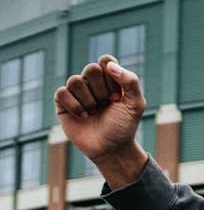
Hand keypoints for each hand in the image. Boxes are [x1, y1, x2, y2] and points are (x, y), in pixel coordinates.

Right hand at [53, 54, 148, 188]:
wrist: (111, 148)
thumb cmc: (124, 126)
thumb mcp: (136, 103)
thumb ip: (130, 80)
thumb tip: (109, 65)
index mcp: (110, 79)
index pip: (105, 60)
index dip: (111, 75)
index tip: (118, 95)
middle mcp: (92, 83)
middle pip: (91, 69)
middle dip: (102, 90)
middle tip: (108, 104)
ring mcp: (77, 92)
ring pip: (75, 80)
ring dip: (89, 100)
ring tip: (95, 112)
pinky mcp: (63, 103)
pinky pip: (62, 92)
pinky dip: (74, 106)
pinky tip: (83, 116)